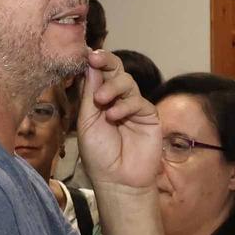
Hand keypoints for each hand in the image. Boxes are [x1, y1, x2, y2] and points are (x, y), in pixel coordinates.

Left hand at [74, 51, 160, 191]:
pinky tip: (114, 116)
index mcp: (98, 99)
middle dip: (106, 61)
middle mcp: (116, 98)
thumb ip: (89, 94)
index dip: (93, 62)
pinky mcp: (149, 115)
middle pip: (115, 70)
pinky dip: (124, 105)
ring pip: (126, 81)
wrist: (118, 180)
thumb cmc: (98, 155)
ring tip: (101, 101)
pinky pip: (137, 100)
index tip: (86, 54)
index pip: (97, 73)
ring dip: (112, 87)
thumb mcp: (86, 122)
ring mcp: (133, 106)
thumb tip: (89, 65)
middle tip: (95, 58)